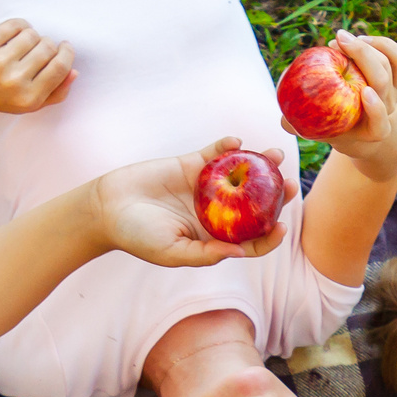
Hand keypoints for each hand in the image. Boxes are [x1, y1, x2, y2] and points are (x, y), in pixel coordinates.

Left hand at [0, 19, 73, 119]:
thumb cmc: (0, 97)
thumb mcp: (30, 104)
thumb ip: (57, 92)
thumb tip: (74, 71)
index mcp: (28, 98)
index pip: (60, 67)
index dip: (67, 53)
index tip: (65, 47)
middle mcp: (13, 80)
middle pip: (48, 48)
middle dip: (48, 45)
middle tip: (40, 49)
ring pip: (32, 34)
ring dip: (32, 36)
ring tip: (25, 44)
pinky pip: (16, 24)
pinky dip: (20, 27)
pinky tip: (15, 36)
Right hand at [89, 139, 290, 266]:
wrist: (108, 207)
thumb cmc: (137, 236)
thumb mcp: (171, 252)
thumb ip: (204, 254)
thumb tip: (240, 252)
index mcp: (213, 237)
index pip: (250, 241)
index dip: (268, 236)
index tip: (282, 226)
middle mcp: (214, 213)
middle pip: (253, 205)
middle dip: (274, 195)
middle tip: (289, 184)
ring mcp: (204, 187)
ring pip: (239, 175)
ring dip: (259, 165)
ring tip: (273, 155)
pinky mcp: (191, 165)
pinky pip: (215, 154)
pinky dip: (226, 146)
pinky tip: (236, 142)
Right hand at [303, 31, 396, 181]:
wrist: (359, 119)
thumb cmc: (331, 123)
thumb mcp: (315, 128)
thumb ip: (298, 125)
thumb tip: (284, 120)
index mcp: (372, 131)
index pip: (380, 126)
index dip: (376, 110)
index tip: (364, 92)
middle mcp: (387, 111)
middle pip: (382, 82)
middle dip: (361, 56)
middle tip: (337, 42)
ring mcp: (396, 93)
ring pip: (391, 65)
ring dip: (366, 46)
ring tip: (343, 40)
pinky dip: (381, 43)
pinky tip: (359, 39)